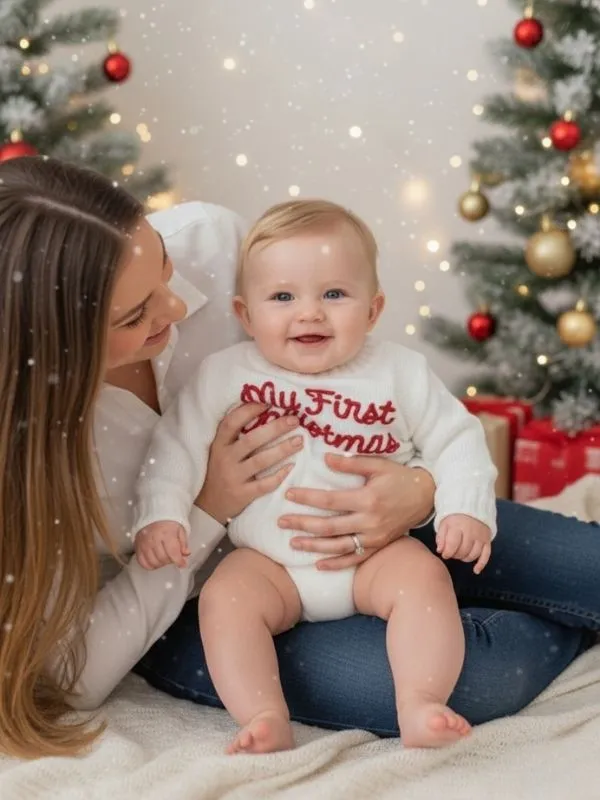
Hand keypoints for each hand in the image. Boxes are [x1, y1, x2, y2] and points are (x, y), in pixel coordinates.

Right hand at [135, 521, 189, 569]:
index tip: (182, 564)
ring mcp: (144, 543)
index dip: (179, 561)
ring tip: (165, 558)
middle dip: (170, 561)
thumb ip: (184, 543)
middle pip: (163, 558)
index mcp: (166, 533)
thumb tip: (186, 554)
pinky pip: (142, 562)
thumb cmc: (168, 522)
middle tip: (173, 557)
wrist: (153, 514)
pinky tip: (156, 561)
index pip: (173, 552)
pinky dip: (150, 565)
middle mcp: (154, 538)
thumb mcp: (180, 529)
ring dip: (161, 564)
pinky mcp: (137, 546)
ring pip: (153, 562)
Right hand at [195, 403, 301, 524]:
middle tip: (294, 420)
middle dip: (275, 428)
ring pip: (260, 461)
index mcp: (219, 444)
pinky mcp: (242, 494)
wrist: (209, 505)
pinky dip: (278, 476)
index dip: (249, 411)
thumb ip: (236, 436)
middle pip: (252, 440)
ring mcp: (233, 477)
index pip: (231, 423)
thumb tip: (264, 411)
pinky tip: (291, 467)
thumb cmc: (220, 471)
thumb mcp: (221, 451)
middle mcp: (225, 459)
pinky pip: (264, 484)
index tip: (268, 403)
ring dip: (282, 449)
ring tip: (299, 441)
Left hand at [279, 456, 434, 569]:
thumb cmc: (399, 477)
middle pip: (329, 526)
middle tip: (281, 522)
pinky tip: (319, 565)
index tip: (288, 494)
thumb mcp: (378, 465)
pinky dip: (337, 564)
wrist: (426, 496)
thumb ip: (351, 463)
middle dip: (303, 524)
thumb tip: (326, 458)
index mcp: (367, 499)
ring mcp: (374, 537)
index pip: (330, 500)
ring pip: (339, 546)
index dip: (307, 498)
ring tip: (293, 544)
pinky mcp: (378, 546)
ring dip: (314, 547)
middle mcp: (369, 521)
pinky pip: (355, 558)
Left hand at [436, 514, 490, 573]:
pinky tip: (475, 570)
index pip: (453, 544)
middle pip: (464, 551)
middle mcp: (471, 531)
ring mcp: (481, 536)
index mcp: (458, 526)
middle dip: (456, 555)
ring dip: (465, 558)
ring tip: (460, 554)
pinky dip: (481, 564)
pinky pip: (486, 555)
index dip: (447, 553)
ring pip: (474, 554)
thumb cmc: (455, 517)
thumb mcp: (444, 523)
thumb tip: (440, 550)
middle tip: (453, 553)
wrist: (472, 506)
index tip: (444, 554)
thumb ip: (441, 536)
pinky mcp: (488, 540)